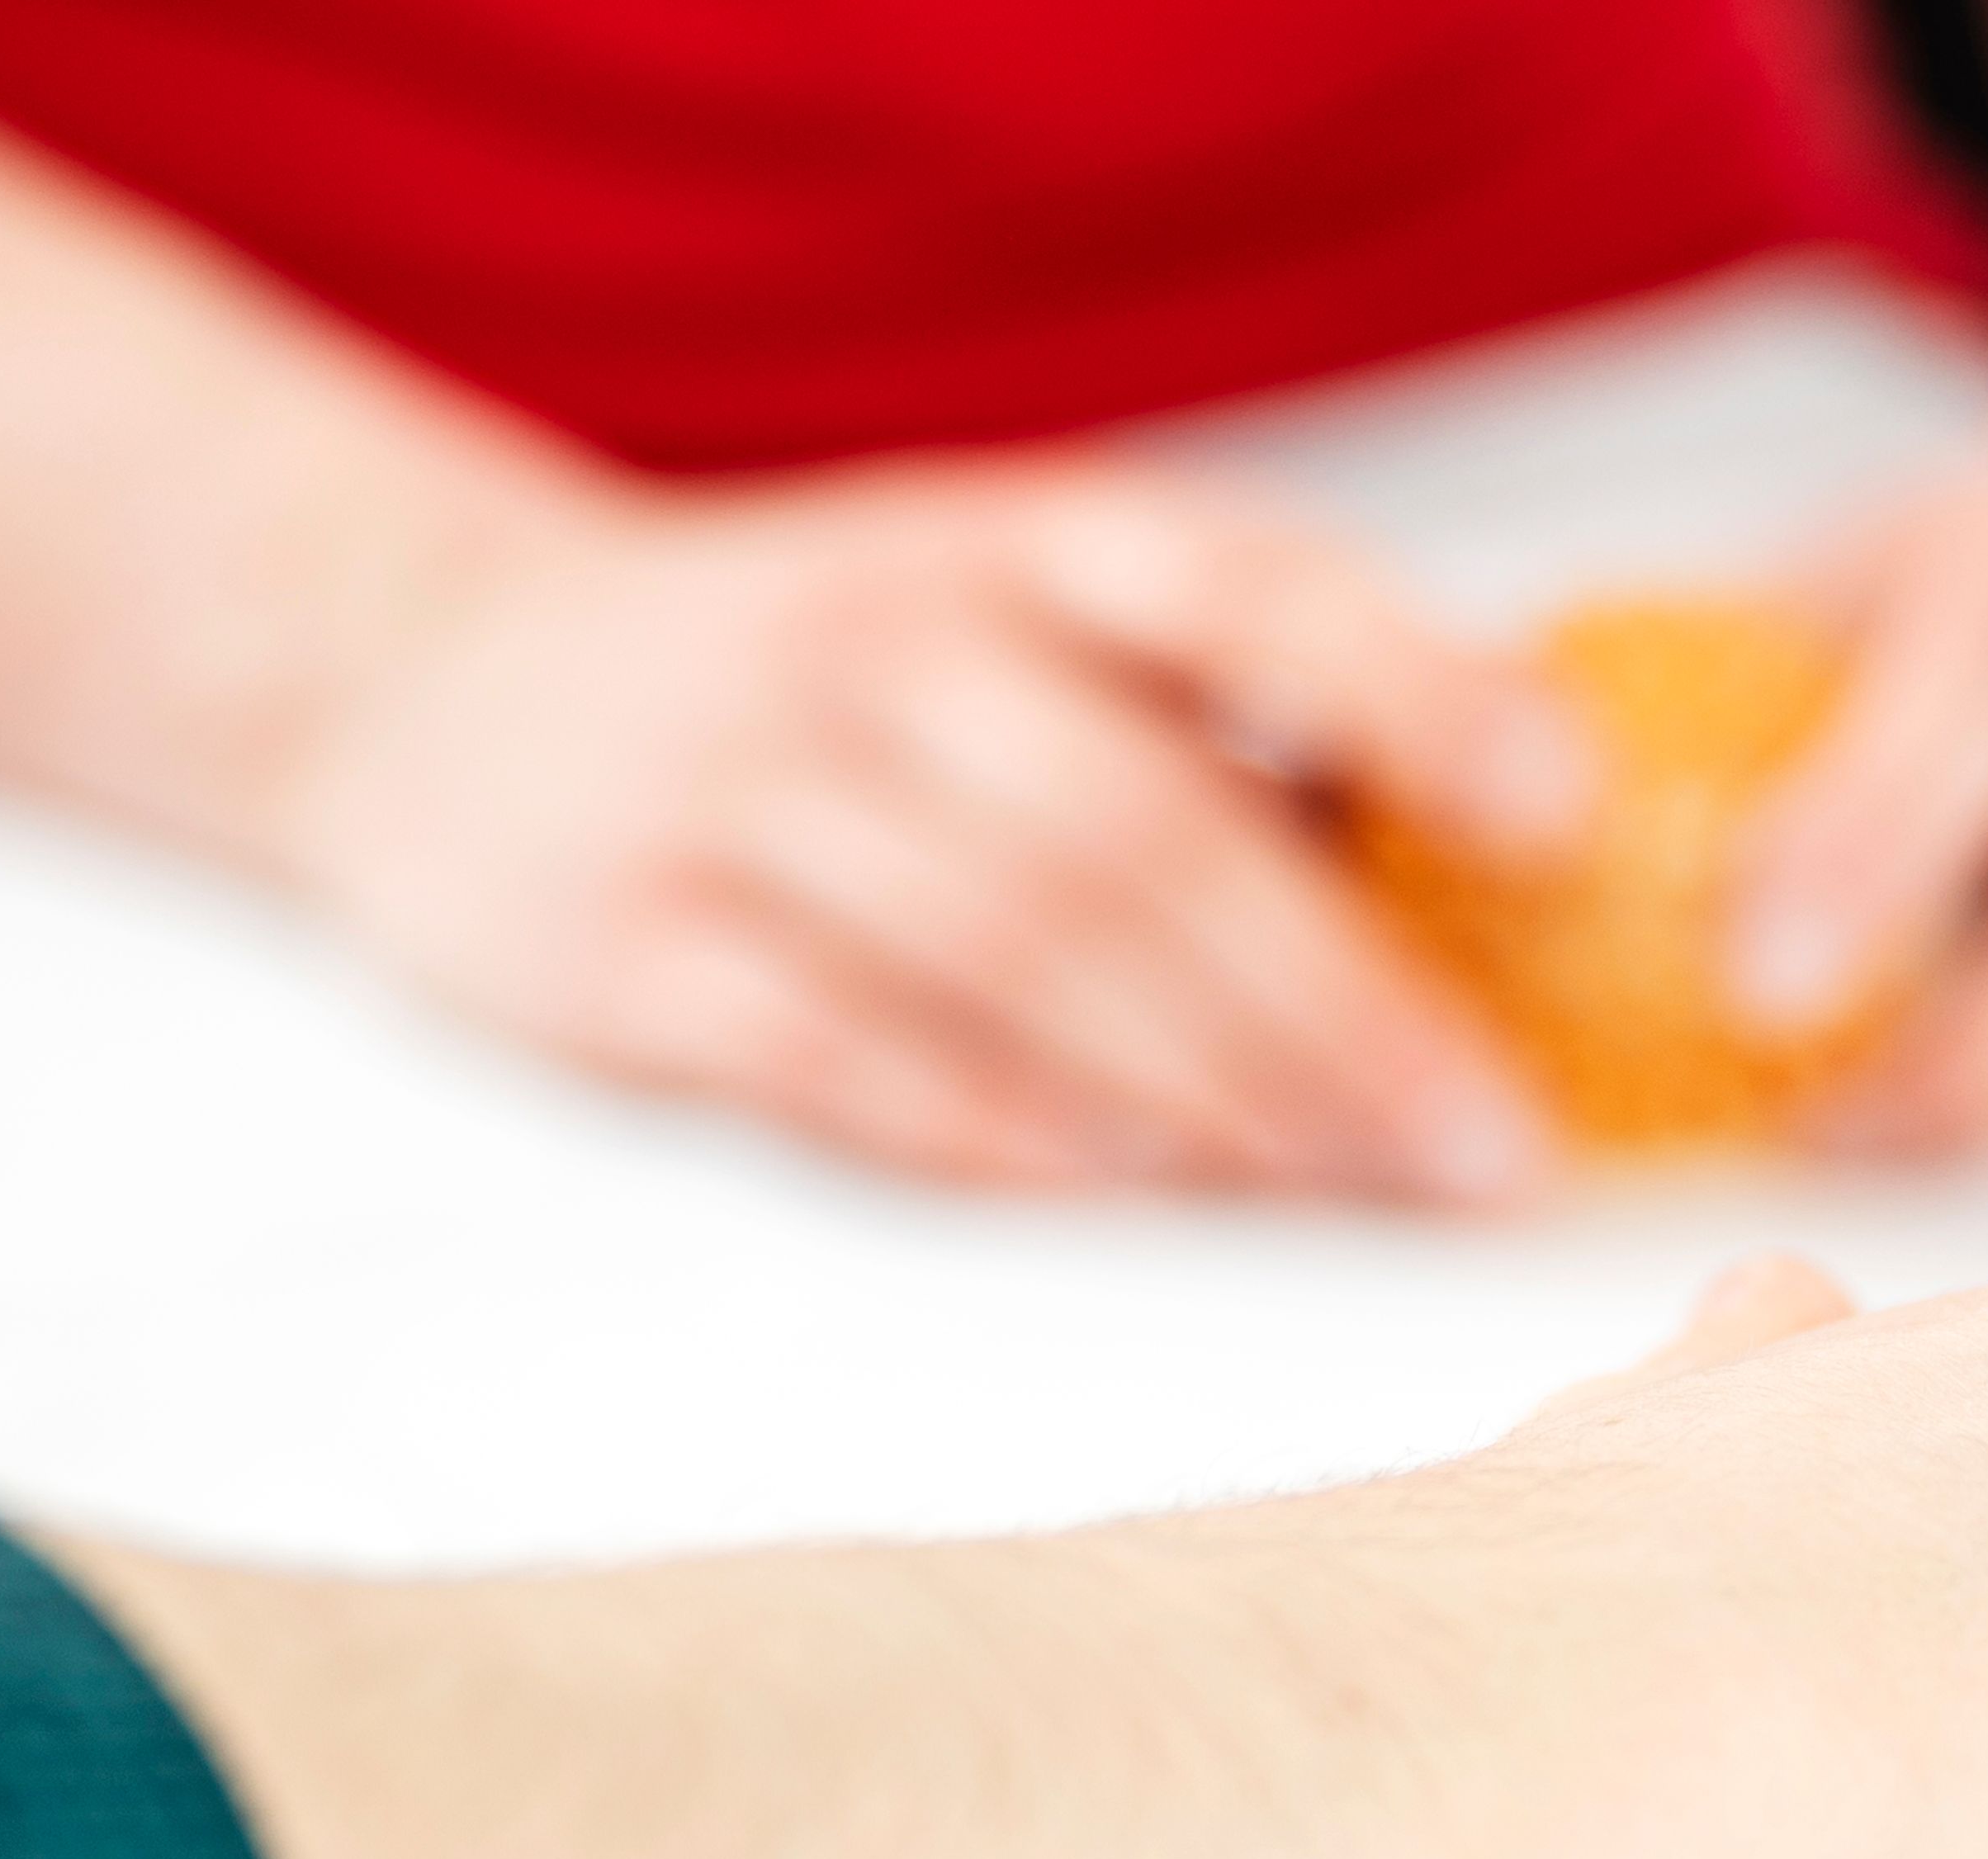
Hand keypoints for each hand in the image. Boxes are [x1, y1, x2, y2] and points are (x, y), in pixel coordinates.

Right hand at [260, 456, 1588, 1201]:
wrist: (426, 678)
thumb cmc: (827, 680)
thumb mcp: (1009, 611)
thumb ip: (1229, 714)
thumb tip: (1526, 870)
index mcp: (1004, 540)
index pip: (1233, 586)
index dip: (1410, 692)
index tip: (1561, 816)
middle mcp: (868, 642)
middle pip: (1140, 827)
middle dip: (1339, 1002)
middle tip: (1486, 1142)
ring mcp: (726, 792)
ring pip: (1004, 952)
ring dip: (1201, 1089)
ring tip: (1346, 1187)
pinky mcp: (614, 945)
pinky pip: (832, 1057)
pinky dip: (993, 1133)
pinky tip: (1122, 1190)